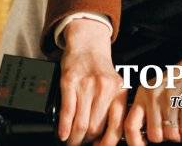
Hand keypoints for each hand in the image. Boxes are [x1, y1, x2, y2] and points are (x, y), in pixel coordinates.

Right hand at [59, 18, 124, 144]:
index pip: (116, 126)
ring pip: (81, 123)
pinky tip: (62, 134)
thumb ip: (114, 108)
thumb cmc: (100, 69)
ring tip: (71, 141)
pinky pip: (68, 111)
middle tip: (81, 144)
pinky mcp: (70, 82)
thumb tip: (107, 136)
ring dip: (74, 138)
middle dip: (87, 141)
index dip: (106, 142)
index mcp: (119, 93)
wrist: (88, 45)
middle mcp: (105, 90)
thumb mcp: (115, 86)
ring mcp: (87, 86)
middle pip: (96, 128)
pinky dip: (64, 127)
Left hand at [124, 35, 181, 143]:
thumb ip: (148, 110)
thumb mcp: (157, 90)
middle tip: (169, 130)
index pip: (130, 124)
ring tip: (181, 124)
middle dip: (164, 137)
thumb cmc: (180, 79)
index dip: (134, 142)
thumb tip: (142, 137)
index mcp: (144, 93)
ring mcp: (172, 98)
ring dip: (178, 135)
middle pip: (154, 134)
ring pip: (171, 135)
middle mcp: (155, 95)